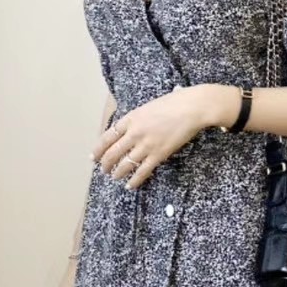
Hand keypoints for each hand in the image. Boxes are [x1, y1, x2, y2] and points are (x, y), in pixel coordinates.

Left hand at [92, 85, 215, 189]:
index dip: (98, 149)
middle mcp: (134, 132)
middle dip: (105, 164)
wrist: (192, 108)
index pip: (107, 136)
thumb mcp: (149, 106)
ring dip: (117, 173)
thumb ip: (139, 117)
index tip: (93, 157)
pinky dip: (135, 180)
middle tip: (103, 170)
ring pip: (125, 164)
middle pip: (113, 152)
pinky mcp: (158, 154)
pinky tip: (130, 185)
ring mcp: (146, 145)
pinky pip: (142, 171)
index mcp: (131, 118)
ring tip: (115, 177)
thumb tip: (134, 125)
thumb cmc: (175, 102)